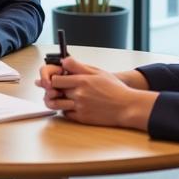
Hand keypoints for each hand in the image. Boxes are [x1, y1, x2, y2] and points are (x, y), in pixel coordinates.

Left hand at [35, 56, 157, 129]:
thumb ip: (78, 66)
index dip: (53, 78)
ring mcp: (79, 107)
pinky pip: (65, 114)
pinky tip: (70, 105)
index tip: (55, 77)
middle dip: (52, 88)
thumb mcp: (98, 72)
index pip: (55, 79)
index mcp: (82, 80)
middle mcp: (79, 94)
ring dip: (55, 100)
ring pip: (56, 104)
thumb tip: (63, 61)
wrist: (126, 106)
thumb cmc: (114, 88)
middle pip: (54, 91)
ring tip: (58, 96)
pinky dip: (65, 109)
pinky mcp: (82, 118)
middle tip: (55, 87)